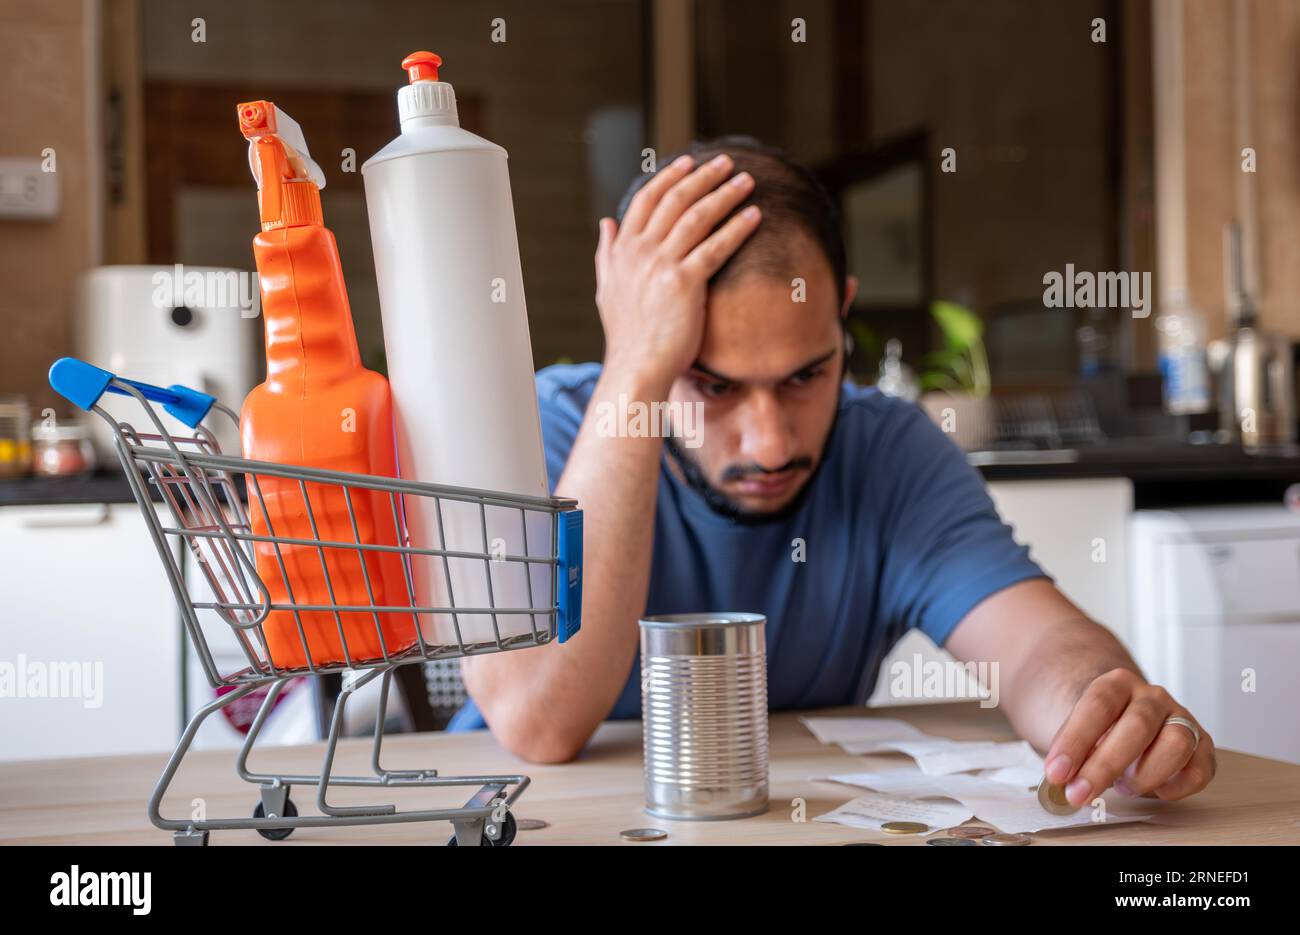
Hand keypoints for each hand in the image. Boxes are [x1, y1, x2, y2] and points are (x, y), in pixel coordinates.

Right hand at [594, 152, 761, 390]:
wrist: (636, 368)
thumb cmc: (626, 335)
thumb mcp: (606, 288)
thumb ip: (607, 253)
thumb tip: (606, 223)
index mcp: (623, 250)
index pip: (647, 199)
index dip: (670, 176)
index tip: (690, 162)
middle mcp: (640, 252)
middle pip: (676, 200)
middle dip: (704, 177)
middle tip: (729, 163)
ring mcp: (661, 266)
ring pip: (698, 217)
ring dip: (725, 194)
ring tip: (747, 182)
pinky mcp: (684, 283)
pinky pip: (715, 247)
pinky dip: (737, 228)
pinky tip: (754, 216)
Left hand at [1044, 668, 1215, 805]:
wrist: (1125, 719)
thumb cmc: (1100, 730)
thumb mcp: (1079, 732)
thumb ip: (1071, 752)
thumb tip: (1061, 780)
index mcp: (1117, 684)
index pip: (1098, 705)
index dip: (1075, 740)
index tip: (1056, 772)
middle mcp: (1153, 697)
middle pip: (1137, 726)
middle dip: (1105, 766)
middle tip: (1079, 794)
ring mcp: (1181, 719)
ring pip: (1176, 744)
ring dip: (1145, 775)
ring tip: (1124, 787)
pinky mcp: (1203, 747)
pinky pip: (1199, 770)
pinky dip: (1175, 787)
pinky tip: (1154, 789)